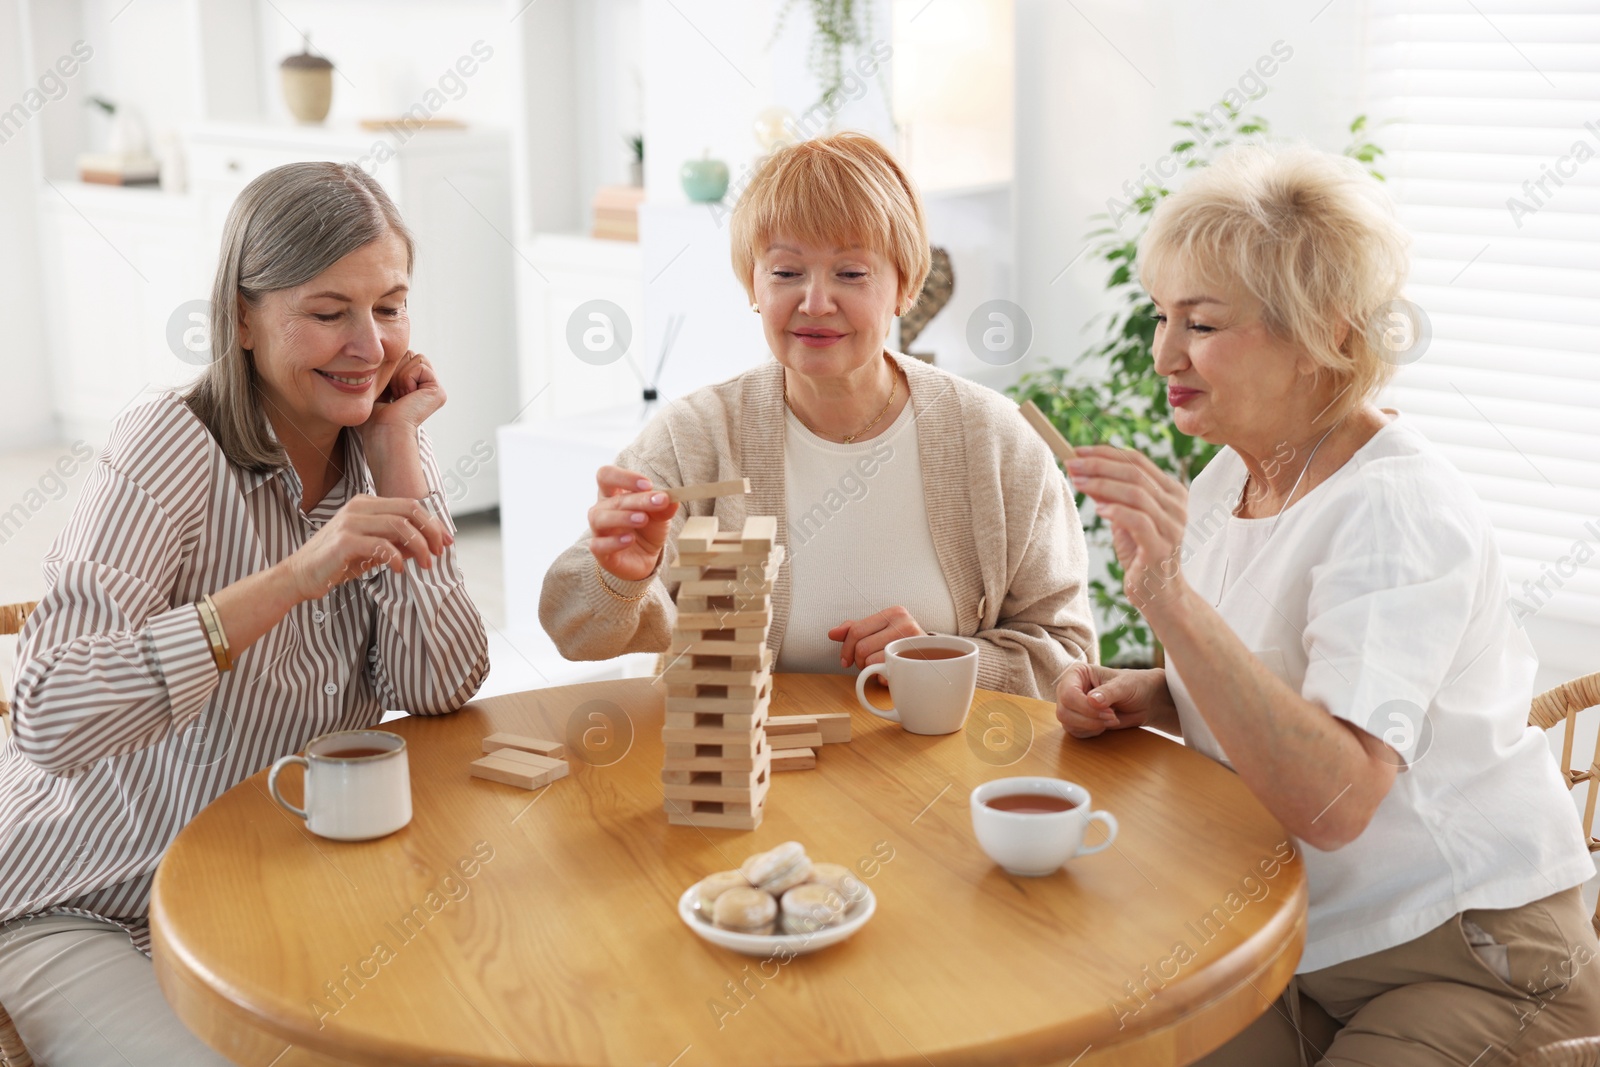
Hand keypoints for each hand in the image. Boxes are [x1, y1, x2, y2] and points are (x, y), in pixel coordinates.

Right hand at [282, 494, 449, 601]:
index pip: (410, 505)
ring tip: (426, 564)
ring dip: (419, 546)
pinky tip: (399, 569)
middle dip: (432, 531)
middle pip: (409, 510)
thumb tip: (426, 545)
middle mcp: (359, 507)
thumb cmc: (335, 563)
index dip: (433, 523)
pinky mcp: (344, 541)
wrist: (299, 576)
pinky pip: (381, 544)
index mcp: (366, 504)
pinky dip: (397, 557)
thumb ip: (397, 544)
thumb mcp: (372, 551)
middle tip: (440, 553)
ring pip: (399, 525)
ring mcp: (350, 522)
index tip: (447, 542)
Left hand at [358, 350, 445, 441]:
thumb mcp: (377, 386)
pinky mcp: (438, 391)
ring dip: (400, 375)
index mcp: (413, 387)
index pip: (400, 357)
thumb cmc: (374, 417)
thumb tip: (384, 351)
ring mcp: (434, 389)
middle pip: (408, 354)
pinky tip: (406, 397)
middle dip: (395, 370)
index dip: (388, 368)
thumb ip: (386, 368)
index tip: (385, 392)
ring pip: (415, 357)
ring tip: (399, 396)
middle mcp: (426, 388)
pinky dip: (407, 379)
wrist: (383, 432)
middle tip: (393, 394)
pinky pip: (420, 365)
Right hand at [588, 466, 678, 581]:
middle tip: (659, 502)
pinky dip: (613, 542)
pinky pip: (598, 545)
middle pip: (613, 499)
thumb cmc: (648, 529)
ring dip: (623, 517)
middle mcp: (602, 509)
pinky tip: (629, 540)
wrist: (646, 558)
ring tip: (642, 519)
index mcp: (613, 494)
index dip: (624, 477)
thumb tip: (672, 499)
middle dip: (637, 499)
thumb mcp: (660, 515)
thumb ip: (664, 506)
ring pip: (599, 518)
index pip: (606, 475)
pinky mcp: (600, 552)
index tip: (648, 484)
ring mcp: (599, 531)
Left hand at [828, 607, 924, 681]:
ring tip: (879, 667)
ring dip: (869, 670)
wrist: (935, 657)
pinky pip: (884, 673)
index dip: (846, 648)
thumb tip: (832, 633)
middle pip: (861, 647)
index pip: (856, 630)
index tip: (845, 660)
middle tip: (865, 664)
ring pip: (870, 661)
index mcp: (893, 612)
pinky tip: (889, 673)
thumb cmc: (903, 644)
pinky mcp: (914, 661)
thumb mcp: (880, 631)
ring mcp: (910, 642)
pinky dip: (881, 677)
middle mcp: (904, 623)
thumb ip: (855, 629)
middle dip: (858, 661)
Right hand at [1055, 664, 1173, 738]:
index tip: (1109, 711)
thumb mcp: (1124, 686)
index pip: (1068, 693)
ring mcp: (1072, 705)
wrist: (1145, 701)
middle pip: (1064, 710)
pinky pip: (1075, 732)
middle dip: (1089, 719)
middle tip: (1112, 717)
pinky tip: (1105, 725)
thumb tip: (1092, 700)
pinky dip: (1091, 732)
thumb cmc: (1135, 685)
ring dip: (1091, 726)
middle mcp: (1070, 688)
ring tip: (1112, 719)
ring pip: (1067, 723)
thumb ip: (1108, 692)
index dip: (1085, 707)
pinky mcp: (1077, 720)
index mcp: (1077, 673)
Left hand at [1067, 446, 1190, 614]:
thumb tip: (1084, 472)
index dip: (1106, 453)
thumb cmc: (1141, 554)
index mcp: (1171, 492)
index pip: (1138, 461)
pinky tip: (1098, 510)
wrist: (1161, 594)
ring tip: (1078, 483)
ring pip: (1136, 493)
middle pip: (1135, 473)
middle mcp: (1176, 505)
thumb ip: (1111, 496)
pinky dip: (1116, 511)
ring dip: (1102, 485)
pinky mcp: (1162, 547)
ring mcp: (1172, 526)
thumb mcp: (1124, 520)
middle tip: (1071, 464)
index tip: (1077, 451)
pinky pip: (1138, 521)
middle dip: (1099, 465)